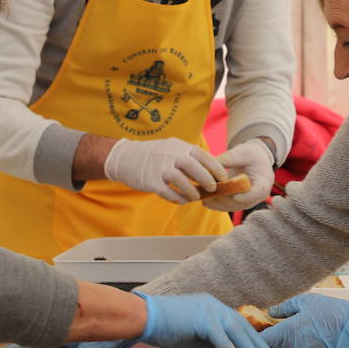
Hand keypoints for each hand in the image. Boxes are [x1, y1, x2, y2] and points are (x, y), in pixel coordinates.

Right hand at [57, 294, 273, 347]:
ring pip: (235, 331)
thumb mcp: (192, 338)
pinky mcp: (201, 319)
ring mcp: (208, 310)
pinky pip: (220, 339)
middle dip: (256, 344)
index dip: (250, 337)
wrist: (145, 318)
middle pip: (241, 326)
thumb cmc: (164, 326)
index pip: (237, 322)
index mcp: (211, 306)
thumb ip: (209, 347)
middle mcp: (213, 305)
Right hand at [104, 137, 225, 203]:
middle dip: (206, 179)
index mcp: (179, 146)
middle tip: (212, 188)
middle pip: (193, 167)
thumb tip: (213, 170)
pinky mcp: (150, 181)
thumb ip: (190, 156)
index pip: (202, 155)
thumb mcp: (173, 148)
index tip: (223, 178)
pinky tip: (183, 201)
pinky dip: (178, 198)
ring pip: (181, 181)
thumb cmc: (155, 155)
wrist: (125, 157)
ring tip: (196, 197)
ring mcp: (159, 168)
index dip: (215, 167)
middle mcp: (170, 155)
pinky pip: (168, 192)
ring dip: (192, 191)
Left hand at [202, 139, 274, 210]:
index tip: (234, 196)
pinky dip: (216, 204)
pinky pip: (227, 206)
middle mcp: (257, 196)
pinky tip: (204, 200)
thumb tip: (211, 162)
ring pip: (232, 207)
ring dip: (217, 203)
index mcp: (263, 183)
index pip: (258, 193)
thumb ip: (229, 158)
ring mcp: (247, 201)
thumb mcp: (242, 152)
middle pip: (241, 202)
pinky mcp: (238, 203)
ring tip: (203, 197)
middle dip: (225, 199)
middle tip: (210, 195)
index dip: (246, 196)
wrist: (255, 161)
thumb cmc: (251, 155)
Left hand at [262, 293, 348, 347]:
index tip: (256, 332)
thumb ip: (285, 308)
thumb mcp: (304, 301)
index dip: (256, 338)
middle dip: (269, 344)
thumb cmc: (331, 313)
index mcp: (285, 333)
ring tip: (291, 334)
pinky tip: (306, 339)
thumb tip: (272, 311)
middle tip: (272, 332)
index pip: (261, 341)